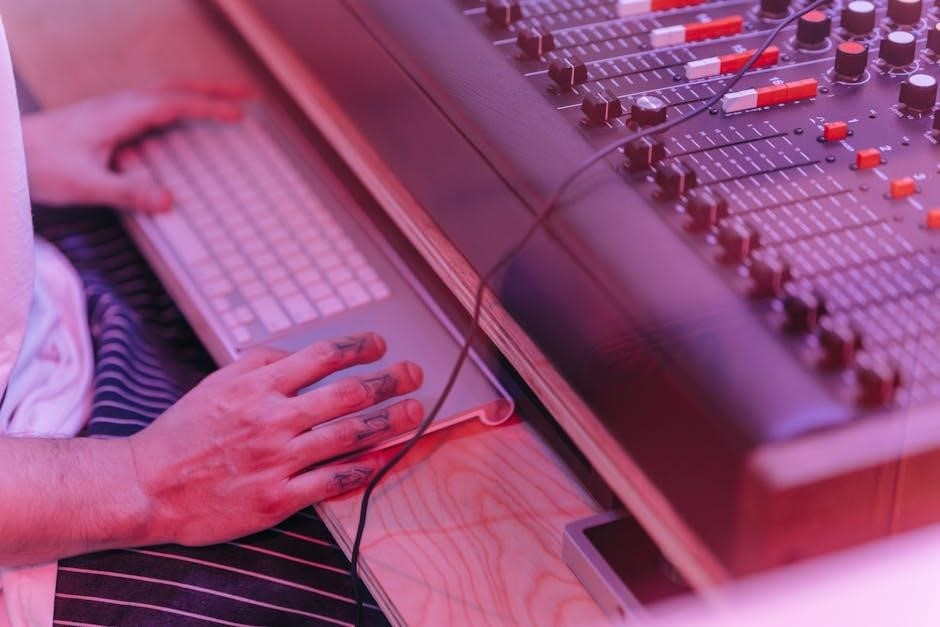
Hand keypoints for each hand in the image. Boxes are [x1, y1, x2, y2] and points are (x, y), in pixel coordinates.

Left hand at [21, 81, 250, 212]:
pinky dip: (178, 106)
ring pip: (164, 93)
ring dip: (197, 94)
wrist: (7, 154)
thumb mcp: (85, 185)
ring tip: (224, 104)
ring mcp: (113, 111)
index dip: (209, 108)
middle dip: (214, 90)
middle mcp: (119, 106)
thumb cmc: (38, 165)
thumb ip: (127, 193)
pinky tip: (181, 122)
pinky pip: (152, 105)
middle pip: (175, 88)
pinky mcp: (107, 120)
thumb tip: (168, 201)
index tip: (239, 115)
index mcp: (119, 115)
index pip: (175, 104)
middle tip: (247, 95)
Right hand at [127, 332, 423, 546]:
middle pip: (347, 394)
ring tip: (413, 411)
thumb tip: (301, 353)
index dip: (359, 347)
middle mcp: (273, 419)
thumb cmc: (184, 433)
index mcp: (258, 386)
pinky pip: (332, 481)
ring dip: (388, 421)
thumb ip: (262, 363)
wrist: (149, 485)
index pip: (322, 356)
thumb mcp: (218, 383)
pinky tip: (382, 459)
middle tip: (414, 374)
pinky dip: (362, 469)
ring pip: (348, 436)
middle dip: (388, 381)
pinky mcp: (278, 498)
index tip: (380, 345)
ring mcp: (277, 460)